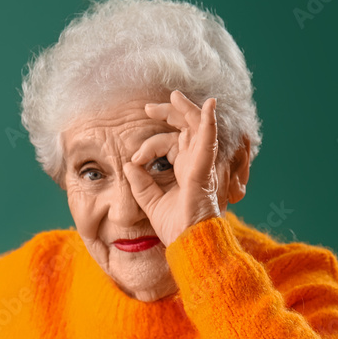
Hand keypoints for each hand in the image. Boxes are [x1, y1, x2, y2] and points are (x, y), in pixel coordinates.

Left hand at [123, 90, 222, 246]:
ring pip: (196, 128)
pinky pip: (208, 142)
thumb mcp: (150, 201)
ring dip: (185, 109)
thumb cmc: (174, 227)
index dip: (149, 146)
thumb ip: (140, 183)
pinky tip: (209, 106)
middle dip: (169, 113)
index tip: (135, 159)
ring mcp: (201, 165)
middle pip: (185, 128)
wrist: (187, 243)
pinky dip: (209, 123)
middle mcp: (195, 164)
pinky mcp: (202, 170)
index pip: (169, 143)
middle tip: (148, 107)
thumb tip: (128, 164)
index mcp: (185, 169)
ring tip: (173, 95)